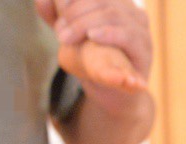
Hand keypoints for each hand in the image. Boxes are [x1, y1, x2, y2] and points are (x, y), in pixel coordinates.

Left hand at [36, 0, 150, 92]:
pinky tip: (92, 36)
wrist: (110, 92)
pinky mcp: (144, 49)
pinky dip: (108, 33)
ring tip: (66, 38)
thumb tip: (41, 0)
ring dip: (84, 24)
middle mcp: (131, 8)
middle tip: (60, 32)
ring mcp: (140, 28)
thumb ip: (56, 15)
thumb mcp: (70, 34)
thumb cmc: (93, 58)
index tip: (58, 12)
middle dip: (74, 12)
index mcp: (115, 0)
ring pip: (112, 13)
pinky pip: (128, 35)